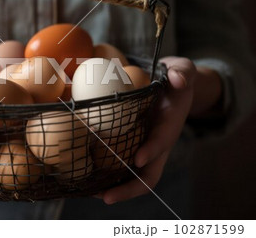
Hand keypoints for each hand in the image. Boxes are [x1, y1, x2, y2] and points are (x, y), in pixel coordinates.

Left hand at [99, 56, 196, 203]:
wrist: (174, 88)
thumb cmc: (175, 79)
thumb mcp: (183, 70)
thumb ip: (183, 71)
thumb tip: (178, 78)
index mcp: (170, 125)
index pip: (162, 141)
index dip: (152, 150)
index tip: (138, 159)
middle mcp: (158, 143)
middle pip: (149, 175)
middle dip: (129, 188)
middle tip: (106, 197)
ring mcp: (146, 148)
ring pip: (133, 177)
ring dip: (114, 188)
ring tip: (89, 193)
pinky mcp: (134, 146)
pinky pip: (122, 166)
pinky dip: (107, 176)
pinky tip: (85, 178)